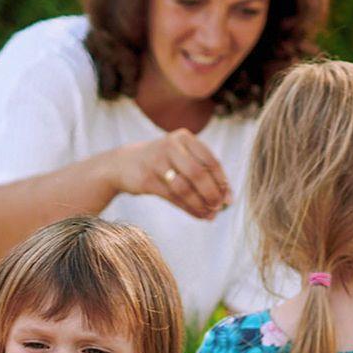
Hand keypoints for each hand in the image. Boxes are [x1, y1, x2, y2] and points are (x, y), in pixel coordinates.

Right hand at [113, 130, 230, 218]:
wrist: (123, 164)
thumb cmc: (162, 162)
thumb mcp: (180, 156)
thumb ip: (202, 170)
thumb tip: (226, 196)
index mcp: (184, 137)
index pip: (210, 160)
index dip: (222, 181)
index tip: (229, 198)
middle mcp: (171, 146)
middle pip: (198, 174)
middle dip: (212, 194)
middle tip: (218, 207)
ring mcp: (157, 162)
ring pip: (185, 188)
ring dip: (200, 204)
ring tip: (210, 214)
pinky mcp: (147, 180)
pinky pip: (173, 198)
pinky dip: (189, 208)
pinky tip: (198, 215)